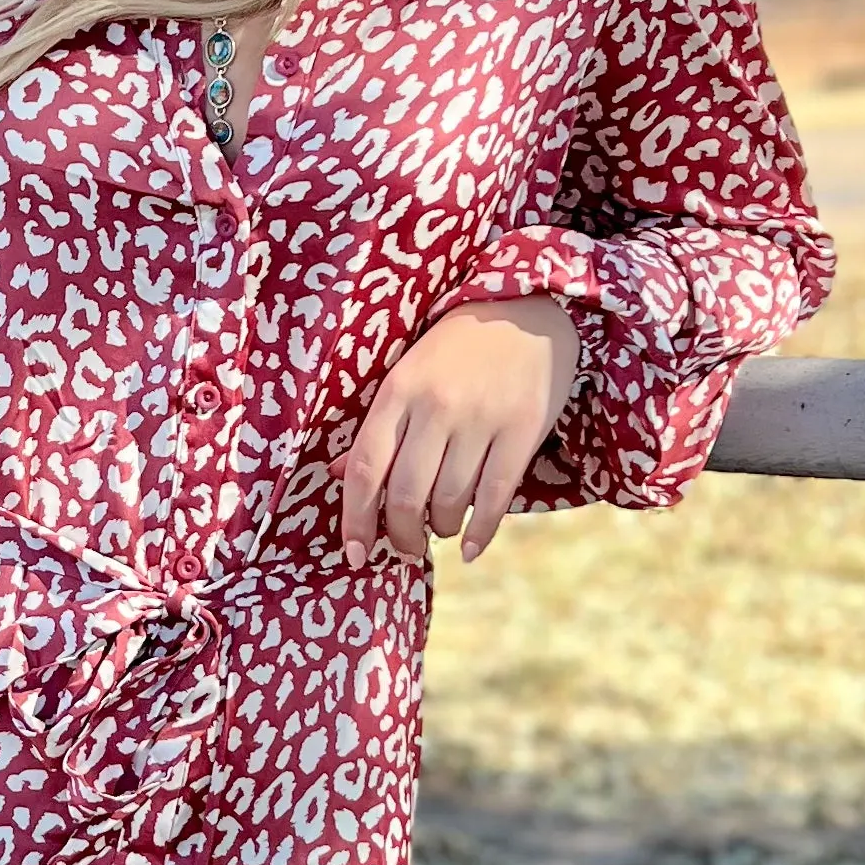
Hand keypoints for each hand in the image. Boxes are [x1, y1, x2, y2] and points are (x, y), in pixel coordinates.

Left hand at [338, 294, 580, 567]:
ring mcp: (481, 419)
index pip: (367, 469)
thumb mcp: (405, 378)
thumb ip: (376, 429)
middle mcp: (436, 407)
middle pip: (407, 495)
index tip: (354, 553)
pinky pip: (495, 498)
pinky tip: (470, 548)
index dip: (356, 519)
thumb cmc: (454, 352)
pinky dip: (480, 532)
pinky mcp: (522, 430)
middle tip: (405, 546)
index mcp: (398, 392)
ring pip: (450, 501)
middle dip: (402, 535)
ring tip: (439, 528)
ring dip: (440, 529)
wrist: (524, 311)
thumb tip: (340, 477)